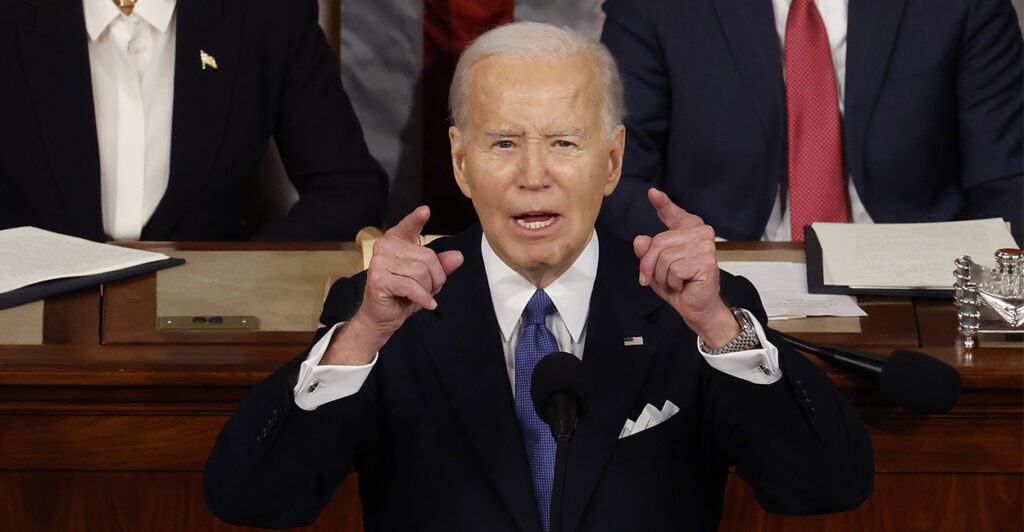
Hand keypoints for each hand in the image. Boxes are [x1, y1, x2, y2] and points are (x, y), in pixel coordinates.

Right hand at [323, 206, 463, 363]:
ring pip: (420, 272)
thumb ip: (441, 266)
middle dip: (436, 277)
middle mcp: (384, 247)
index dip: (416, 219)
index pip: (408, 226)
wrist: (382, 317)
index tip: (425, 211)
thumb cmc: (401, 295)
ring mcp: (379, 263)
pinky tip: (427, 303)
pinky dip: (423, 298)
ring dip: (428, 289)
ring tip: (423, 295)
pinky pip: (411, 286)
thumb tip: (458, 256)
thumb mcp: (426, 279)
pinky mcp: (378, 280)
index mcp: (395, 242)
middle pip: (427, 256)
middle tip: (431, 288)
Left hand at [633, 189, 738, 346]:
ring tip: (674, 282)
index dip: (662, 203)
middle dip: (650, 265)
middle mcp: (700, 234)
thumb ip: (647, 251)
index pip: (672, 213)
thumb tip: (640, 240)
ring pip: (664, 258)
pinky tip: (684, 285)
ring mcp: (705, 246)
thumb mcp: (655, 266)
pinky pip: (674, 270)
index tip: (652, 193)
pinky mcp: (706, 261)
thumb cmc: (679, 285)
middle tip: (656, 278)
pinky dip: (673, 282)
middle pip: (658, 243)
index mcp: (688, 230)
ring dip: (662, 276)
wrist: (696, 307)